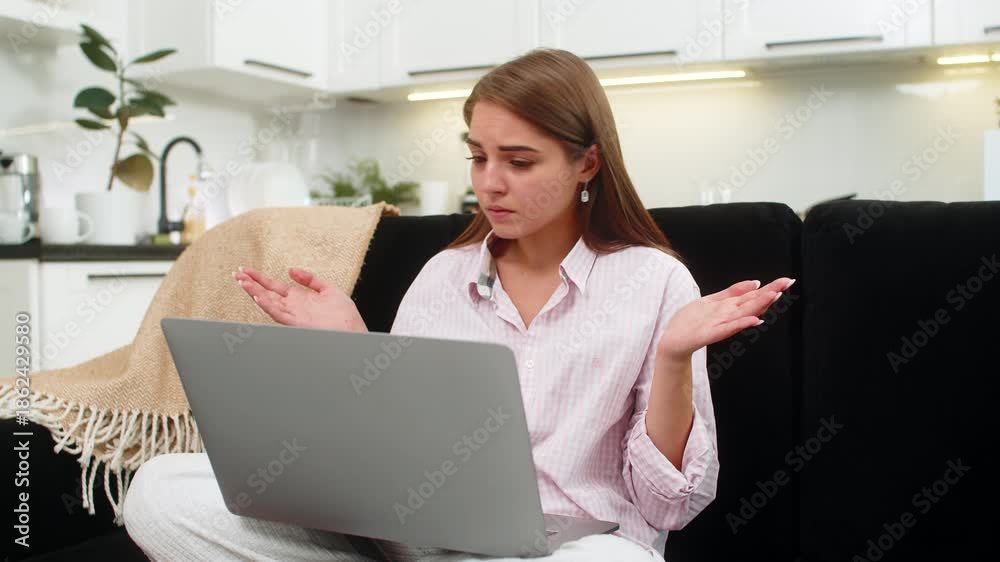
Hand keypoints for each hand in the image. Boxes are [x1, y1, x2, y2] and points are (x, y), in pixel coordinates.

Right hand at [233, 266, 366, 331]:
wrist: (353, 331)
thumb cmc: (344, 315)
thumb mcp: (328, 289)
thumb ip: (310, 279)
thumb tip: (291, 270)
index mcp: (298, 299)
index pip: (274, 287)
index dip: (259, 278)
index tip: (245, 270)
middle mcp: (293, 307)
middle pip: (267, 293)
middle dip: (251, 284)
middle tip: (236, 274)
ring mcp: (293, 316)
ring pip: (269, 303)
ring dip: (255, 292)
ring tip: (242, 282)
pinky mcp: (297, 323)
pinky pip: (279, 314)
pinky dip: (268, 305)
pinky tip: (258, 296)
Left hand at [657, 277, 794, 362]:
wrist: (674, 339)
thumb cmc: (692, 321)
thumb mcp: (713, 300)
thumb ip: (734, 292)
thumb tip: (756, 282)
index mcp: (730, 306)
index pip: (754, 295)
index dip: (770, 287)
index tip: (787, 280)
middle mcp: (729, 315)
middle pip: (753, 302)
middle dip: (770, 293)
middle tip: (787, 284)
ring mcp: (722, 324)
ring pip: (744, 313)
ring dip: (759, 305)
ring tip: (774, 296)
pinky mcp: (711, 333)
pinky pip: (728, 328)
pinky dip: (742, 324)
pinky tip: (755, 320)